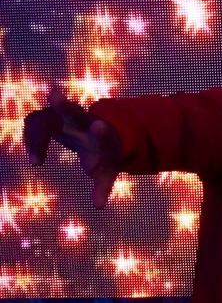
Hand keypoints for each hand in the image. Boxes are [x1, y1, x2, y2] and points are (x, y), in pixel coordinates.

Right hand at [24, 91, 124, 207]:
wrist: (100, 132)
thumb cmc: (105, 154)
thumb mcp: (107, 171)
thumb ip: (103, 187)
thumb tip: (99, 206)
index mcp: (102, 135)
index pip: (103, 132)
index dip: (102, 133)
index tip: (99, 127)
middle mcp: (83, 122)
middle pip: (73, 111)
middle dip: (64, 105)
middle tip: (54, 96)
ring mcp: (63, 118)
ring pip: (46, 116)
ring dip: (36, 133)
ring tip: (37, 161)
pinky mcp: (49, 118)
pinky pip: (34, 122)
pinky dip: (31, 138)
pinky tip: (34, 156)